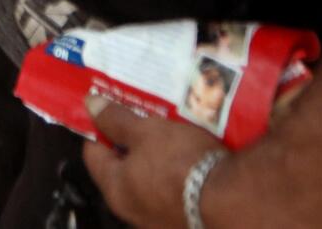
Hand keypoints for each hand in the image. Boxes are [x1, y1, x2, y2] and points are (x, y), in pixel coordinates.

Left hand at [82, 98, 224, 228]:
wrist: (233, 199)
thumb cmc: (181, 162)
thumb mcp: (145, 131)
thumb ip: (115, 120)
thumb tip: (89, 105)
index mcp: (116, 190)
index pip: (93, 154)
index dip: (99, 128)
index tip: (108, 110)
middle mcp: (134, 210)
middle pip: (123, 168)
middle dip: (130, 142)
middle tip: (140, 116)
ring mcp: (160, 218)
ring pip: (150, 178)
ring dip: (155, 156)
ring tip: (166, 131)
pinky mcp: (185, 219)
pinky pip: (173, 188)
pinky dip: (175, 171)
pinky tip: (187, 152)